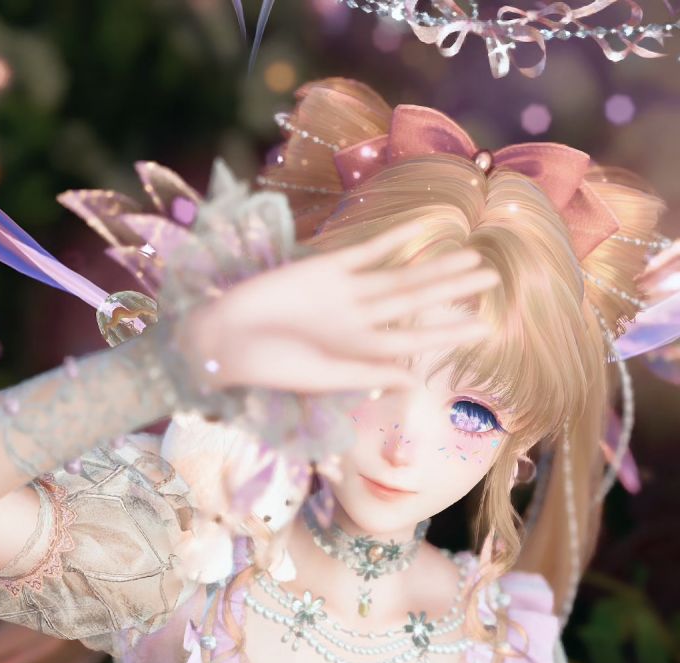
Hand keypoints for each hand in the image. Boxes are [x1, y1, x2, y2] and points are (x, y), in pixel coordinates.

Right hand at [177, 219, 497, 395]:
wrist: (224, 337)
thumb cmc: (268, 366)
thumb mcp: (322, 375)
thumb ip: (368, 373)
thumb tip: (414, 380)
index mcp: (361, 352)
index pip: (416, 341)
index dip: (449, 332)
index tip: (485, 326)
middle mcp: (360, 321)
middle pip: (416, 302)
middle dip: (453, 290)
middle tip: (493, 277)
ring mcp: (344, 293)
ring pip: (400, 275)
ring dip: (434, 266)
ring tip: (471, 255)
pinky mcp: (324, 268)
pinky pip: (366, 250)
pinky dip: (393, 238)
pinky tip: (421, 227)